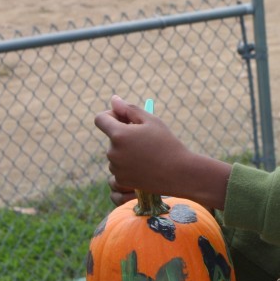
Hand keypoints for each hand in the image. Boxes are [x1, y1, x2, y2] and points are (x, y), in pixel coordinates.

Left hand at [93, 95, 231, 209]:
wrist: (179, 174)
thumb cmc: (167, 144)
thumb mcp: (152, 121)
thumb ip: (129, 109)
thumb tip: (114, 100)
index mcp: (119, 134)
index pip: (100, 119)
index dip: (111, 115)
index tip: (125, 119)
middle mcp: (113, 152)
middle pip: (111, 137)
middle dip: (124, 135)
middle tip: (146, 139)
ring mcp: (116, 168)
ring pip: (116, 153)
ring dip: (126, 150)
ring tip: (149, 154)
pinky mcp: (121, 180)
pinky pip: (120, 167)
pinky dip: (129, 165)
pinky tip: (146, 165)